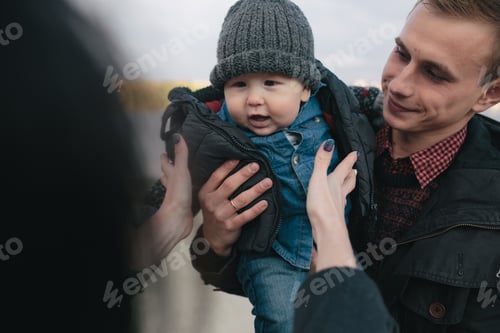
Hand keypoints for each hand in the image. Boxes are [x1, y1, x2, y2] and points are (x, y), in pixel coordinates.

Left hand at [132, 134, 192, 268]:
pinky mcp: (186, 204)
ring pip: (177, 184)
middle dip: (171, 167)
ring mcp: (179, 195)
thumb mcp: (181, 171)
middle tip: (177, 160)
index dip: (166, 156)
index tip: (168, 149)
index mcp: (170, 176)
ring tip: (189, 173)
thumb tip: (178, 136)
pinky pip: (188, 194)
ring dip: (181, 179)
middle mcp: (173, 185)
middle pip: (169, 174)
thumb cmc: (178, 194)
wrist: (178, 220)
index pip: (166, 163)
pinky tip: (196, 190)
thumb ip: (181, 155)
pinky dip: (190, 190)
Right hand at [199, 161, 272, 256]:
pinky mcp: (230, 226)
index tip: (240, 157)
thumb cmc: (215, 212)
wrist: (213, 238)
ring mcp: (221, 215)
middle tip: (256, 166)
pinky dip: (256, 209)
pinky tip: (265, 203)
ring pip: (241, 200)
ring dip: (256, 190)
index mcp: (206, 193)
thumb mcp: (210, 198)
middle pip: (229, 185)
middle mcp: (212, 203)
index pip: (217, 176)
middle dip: (244, 174)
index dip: (228, 166)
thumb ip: (218, 185)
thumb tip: (236, 164)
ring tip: (267, 182)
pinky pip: (246, 216)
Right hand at [307, 140, 357, 271]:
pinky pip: (339, 205)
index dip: (349, 160)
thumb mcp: (319, 179)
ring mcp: (338, 205)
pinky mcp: (334, 216)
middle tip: (354, 169)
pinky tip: (338, 204)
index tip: (355, 153)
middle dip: (351, 174)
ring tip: (348, 184)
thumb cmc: (323, 205)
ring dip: (347, 187)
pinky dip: (340, 201)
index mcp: (335, 182)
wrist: (327, 230)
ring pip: (345, 193)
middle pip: (348, 181)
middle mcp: (339, 193)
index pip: (344, 168)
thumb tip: (328, 143)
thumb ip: (321, 162)